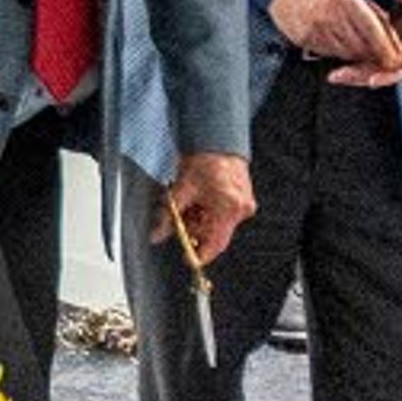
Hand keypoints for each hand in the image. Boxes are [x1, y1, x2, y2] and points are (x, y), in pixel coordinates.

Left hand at [158, 152, 256, 267]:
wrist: (217, 141)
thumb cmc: (203, 160)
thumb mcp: (181, 189)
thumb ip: (168, 216)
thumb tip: (157, 234)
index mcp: (228, 207)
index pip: (215, 244)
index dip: (200, 254)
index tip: (188, 258)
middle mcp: (241, 209)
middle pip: (214, 234)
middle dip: (195, 229)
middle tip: (180, 218)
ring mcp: (244, 205)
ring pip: (217, 225)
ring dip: (201, 220)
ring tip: (191, 202)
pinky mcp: (244, 201)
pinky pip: (223, 215)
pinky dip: (209, 212)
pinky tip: (201, 200)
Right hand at [266, 0, 401, 74]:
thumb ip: (363, 7)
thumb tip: (385, 27)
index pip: (372, 28)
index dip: (386, 46)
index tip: (395, 57)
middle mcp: (329, 15)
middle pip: (360, 46)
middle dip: (373, 53)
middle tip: (380, 55)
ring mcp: (315, 29)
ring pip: (345, 53)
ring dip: (355, 54)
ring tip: (357, 45)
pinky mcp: (304, 39)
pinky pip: (328, 54)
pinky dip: (337, 52)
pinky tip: (337, 42)